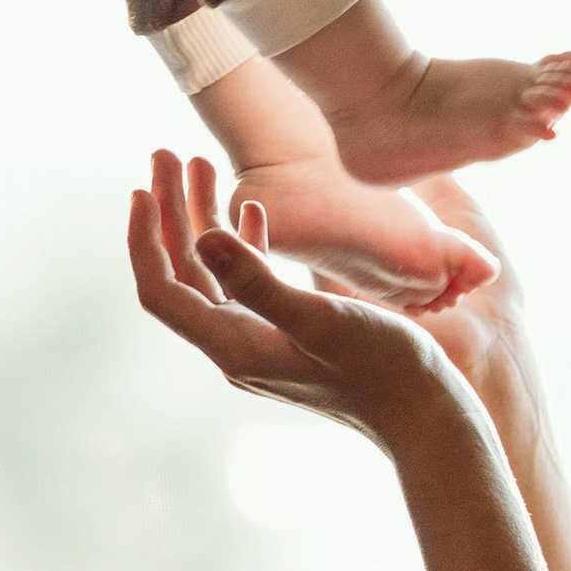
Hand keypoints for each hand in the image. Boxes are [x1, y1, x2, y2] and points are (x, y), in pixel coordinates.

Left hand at [127, 148, 476, 453]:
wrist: (428, 418)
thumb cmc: (384, 370)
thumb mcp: (320, 319)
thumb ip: (259, 280)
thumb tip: (203, 236)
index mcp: (234, 346)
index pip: (162, 289)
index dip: (145, 238)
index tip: (143, 187)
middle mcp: (237, 347)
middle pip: (182, 273)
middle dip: (170, 212)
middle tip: (164, 153)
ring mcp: (263, 342)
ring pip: (213, 273)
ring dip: (203, 218)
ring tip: (199, 164)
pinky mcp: (290, 336)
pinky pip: (248, 283)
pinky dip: (243, 243)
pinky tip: (252, 212)